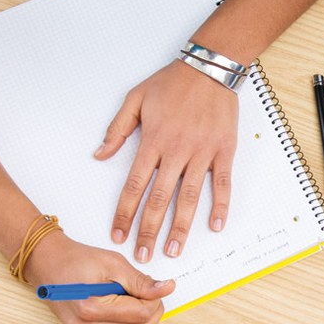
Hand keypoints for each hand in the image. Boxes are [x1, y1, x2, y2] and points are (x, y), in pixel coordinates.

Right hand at [25, 230, 175, 323]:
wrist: (49, 265)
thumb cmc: (76, 261)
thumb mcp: (113, 263)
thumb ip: (141, 281)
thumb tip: (166, 288)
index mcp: (90, 309)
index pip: (141, 314)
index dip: (155, 299)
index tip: (157, 286)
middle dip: (152, 311)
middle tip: (150, 292)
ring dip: (141, 318)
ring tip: (132, 295)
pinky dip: (128, 323)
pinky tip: (122, 305)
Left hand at [95, 59, 237, 261]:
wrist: (210, 67)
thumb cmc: (172, 81)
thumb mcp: (135, 98)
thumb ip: (117, 129)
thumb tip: (99, 155)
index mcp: (153, 141)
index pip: (135, 185)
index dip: (125, 213)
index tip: (119, 234)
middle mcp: (177, 151)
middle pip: (160, 198)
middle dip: (149, 230)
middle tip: (144, 255)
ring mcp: (202, 152)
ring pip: (189, 196)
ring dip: (181, 226)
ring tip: (173, 249)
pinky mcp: (224, 150)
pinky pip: (222, 182)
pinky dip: (220, 205)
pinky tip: (215, 224)